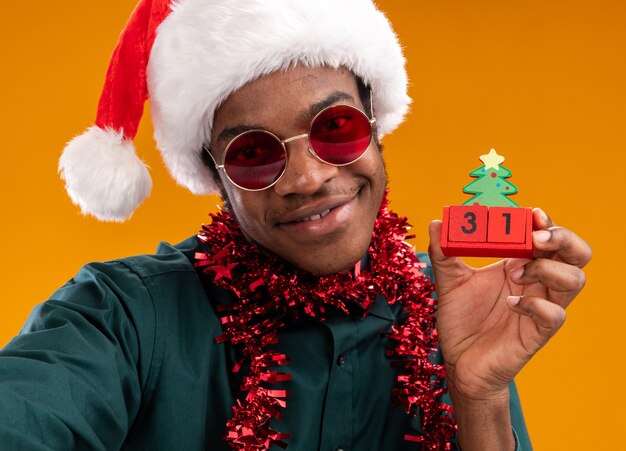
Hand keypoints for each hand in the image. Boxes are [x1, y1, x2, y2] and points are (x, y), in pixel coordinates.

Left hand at [428, 208, 591, 401]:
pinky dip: (535, 304)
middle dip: (563, 239)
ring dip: (548, 269)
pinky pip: (554, 315)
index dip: (546, 222)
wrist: (459, 362)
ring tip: (514, 273)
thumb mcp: (449, 282)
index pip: (547, 236)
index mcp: (521, 264)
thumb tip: (438, 223)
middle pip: (576, 254)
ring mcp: (541, 307)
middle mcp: (537, 282)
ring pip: (575, 280)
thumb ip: (444, 253)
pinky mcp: (538, 333)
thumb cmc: (461, 320)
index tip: (532, 213)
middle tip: (536, 237)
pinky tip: (511, 304)